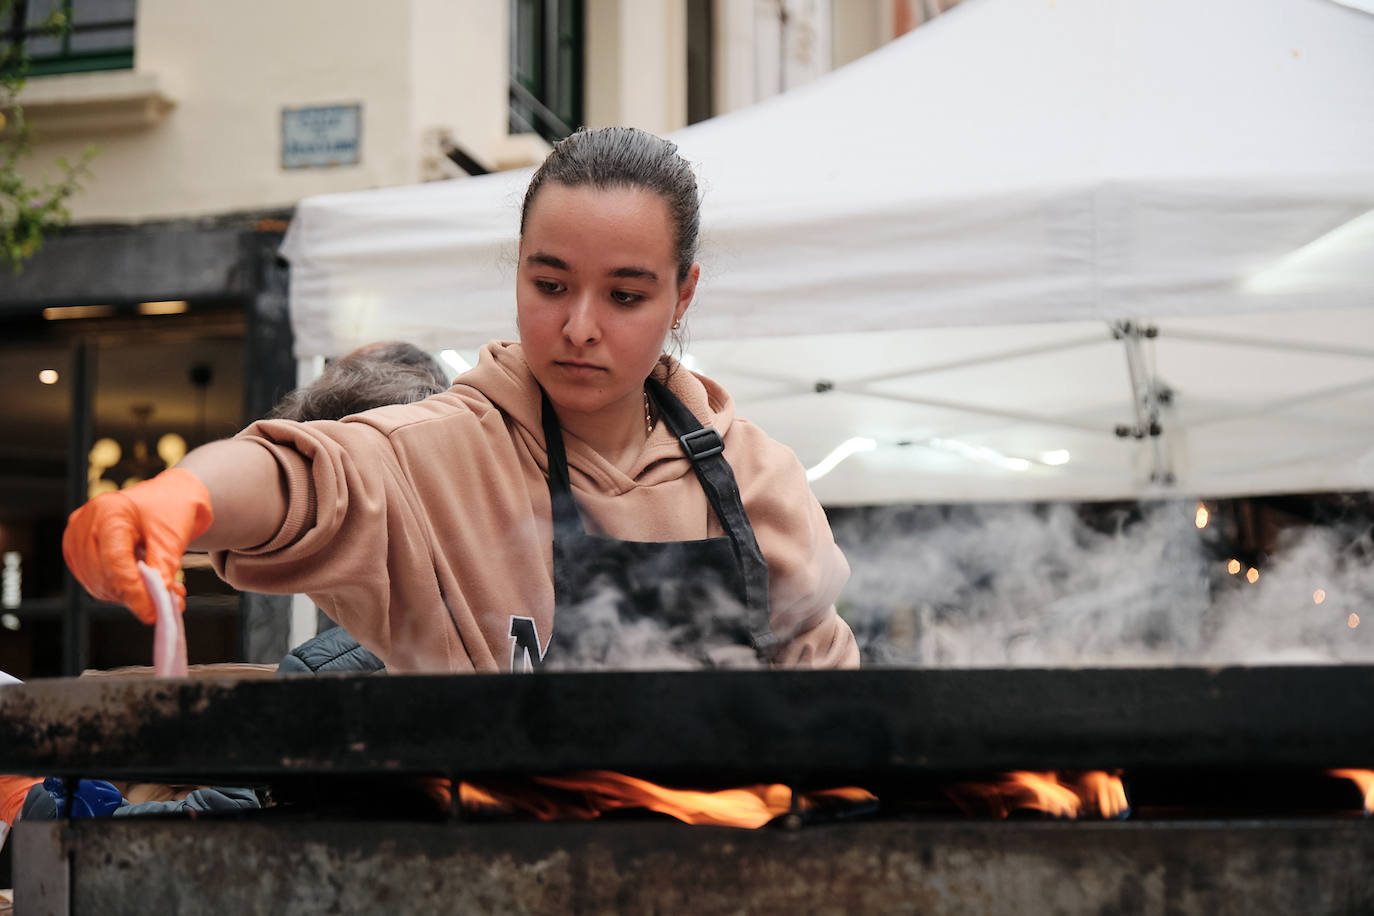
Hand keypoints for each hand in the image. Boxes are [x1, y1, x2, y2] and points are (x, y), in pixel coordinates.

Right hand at [62, 468, 213, 623]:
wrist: (168, 497)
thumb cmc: (172, 509)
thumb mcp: (174, 535)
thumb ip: (164, 566)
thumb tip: (158, 599)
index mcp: (109, 511)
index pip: (115, 560)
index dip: (133, 591)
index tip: (153, 613)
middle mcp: (85, 524)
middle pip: (104, 575)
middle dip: (137, 595)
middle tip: (170, 602)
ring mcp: (78, 539)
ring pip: (100, 585)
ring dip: (132, 597)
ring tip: (166, 592)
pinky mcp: (80, 554)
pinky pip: (99, 584)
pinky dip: (125, 592)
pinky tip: (148, 587)